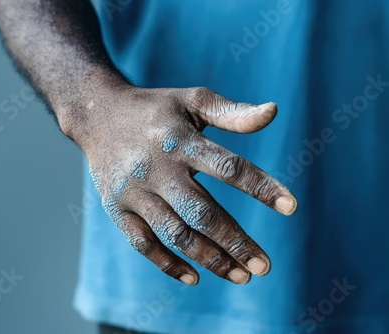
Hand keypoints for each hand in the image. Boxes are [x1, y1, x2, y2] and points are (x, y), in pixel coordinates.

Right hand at [72, 84, 296, 284]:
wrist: (97, 113)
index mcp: (178, 140)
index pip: (227, 168)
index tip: (291, 207)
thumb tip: (274, 112)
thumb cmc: (154, 108)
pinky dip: (167, 263)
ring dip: (210, 259)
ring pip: (175, 233)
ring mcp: (133, 191)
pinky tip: (194, 278)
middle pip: (202, 212)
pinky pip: (141, 243)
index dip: (261, 188)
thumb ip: (231, 112)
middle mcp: (156, 168)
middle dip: (236, 242)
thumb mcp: (191, 100)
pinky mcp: (116, 207)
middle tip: (265, 267)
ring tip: (242, 276)